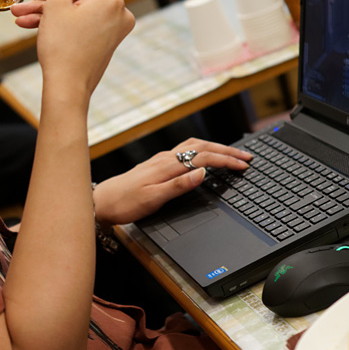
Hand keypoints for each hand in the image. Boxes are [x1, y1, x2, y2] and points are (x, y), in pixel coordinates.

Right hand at [12, 0, 132, 100]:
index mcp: (112, 0)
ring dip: (49, 12)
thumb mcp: (57, 3)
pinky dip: (61, 24)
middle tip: (29, 0)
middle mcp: (119, 14)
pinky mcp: (105, 43)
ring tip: (21, 15)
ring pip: (78, 12)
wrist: (67, 87)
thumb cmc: (62, 47)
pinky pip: (82, 25)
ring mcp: (113, 30)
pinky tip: (31, 26)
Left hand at [93, 138, 251, 225]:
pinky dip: (202, 150)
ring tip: (232, 153)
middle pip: (202, 147)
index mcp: (167, 166)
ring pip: (194, 146)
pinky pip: (185, 150)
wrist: (102, 201)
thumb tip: (202, 173)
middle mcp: (165, 159)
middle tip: (246, 158)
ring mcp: (161, 160)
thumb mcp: (153, 199)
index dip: (226, 160)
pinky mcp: (157, 164)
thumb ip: (178, 185)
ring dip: (215, 148)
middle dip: (227, 151)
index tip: (244, 165)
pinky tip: (205, 155)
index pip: (204, 157)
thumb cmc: (125, 203)